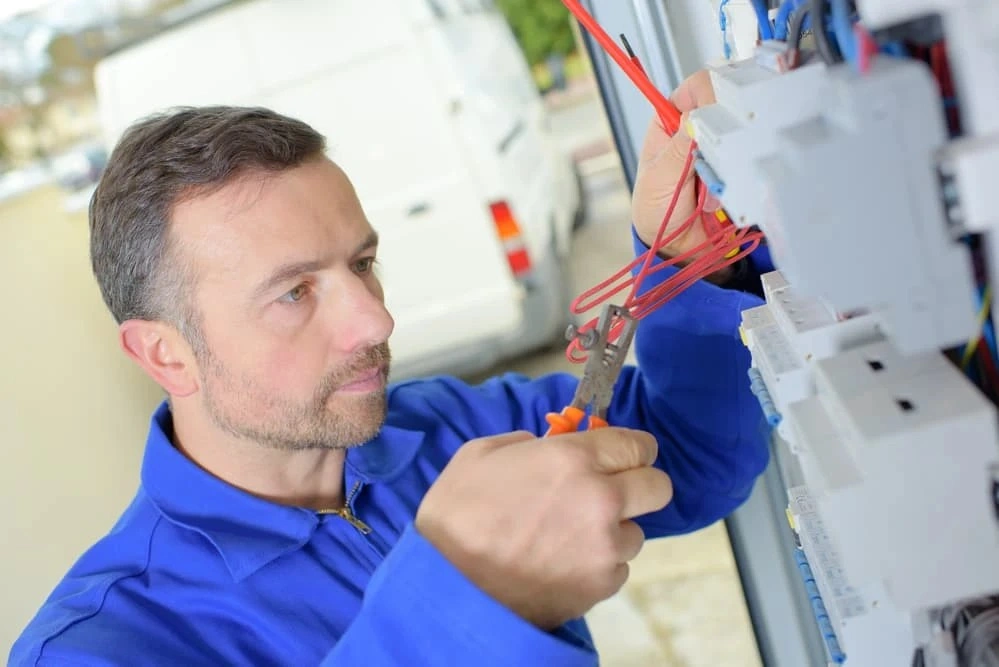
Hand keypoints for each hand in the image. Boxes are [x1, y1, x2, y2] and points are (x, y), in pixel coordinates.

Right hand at [414, 428, 672, 630]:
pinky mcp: (600, 587)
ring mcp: (605, 548)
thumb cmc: (457, 514)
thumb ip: (525, 443)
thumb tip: (545, 446)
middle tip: (613, 492)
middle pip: (659, 487)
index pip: (638, 444)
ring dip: (613, 532)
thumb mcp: (480, 454)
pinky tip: (565, 565)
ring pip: (636, 533)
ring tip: (574, 538)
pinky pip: (616, 569)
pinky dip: (598, 566)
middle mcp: (602, 500)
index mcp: (573, 459)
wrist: (449, 585)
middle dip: (641, 486)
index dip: (634, 448)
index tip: (626, 455)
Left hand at [632, 70, 721, 270]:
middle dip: (720, 138)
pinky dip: (736, 180)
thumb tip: (696, 119)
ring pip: (741, 136)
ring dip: (725, 166)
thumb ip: (678, 149)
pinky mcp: (737, 167)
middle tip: (706, 163)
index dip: (710, 94)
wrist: (675, 247)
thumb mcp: (659, 179)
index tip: (715, 114)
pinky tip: (717, 198)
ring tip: (704, 192)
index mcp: (670, 121)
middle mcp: (698, 129)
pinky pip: (749, 162)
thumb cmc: (655, 211)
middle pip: (726, 110)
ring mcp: (721, 147)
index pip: (696, 88)